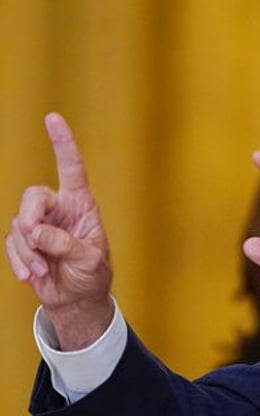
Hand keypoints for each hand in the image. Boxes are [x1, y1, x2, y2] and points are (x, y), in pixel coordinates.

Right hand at [5, 113, 113, 349]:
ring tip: (44, 270)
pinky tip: (32, 277)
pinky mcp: (24, 242)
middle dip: (30, 218)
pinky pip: (11, 243)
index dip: (62, 143)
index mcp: (82, 205)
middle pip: (33, 196)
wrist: (77, 298)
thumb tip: (37, 232)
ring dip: (29, 250)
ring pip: (19, 225)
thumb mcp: (91, 260)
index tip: (52, 118)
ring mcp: (40, 225)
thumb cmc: (92, 274)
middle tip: (36, 238)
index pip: (72, 168)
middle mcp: (59, 209)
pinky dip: (20, 261)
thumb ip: (68, 245)